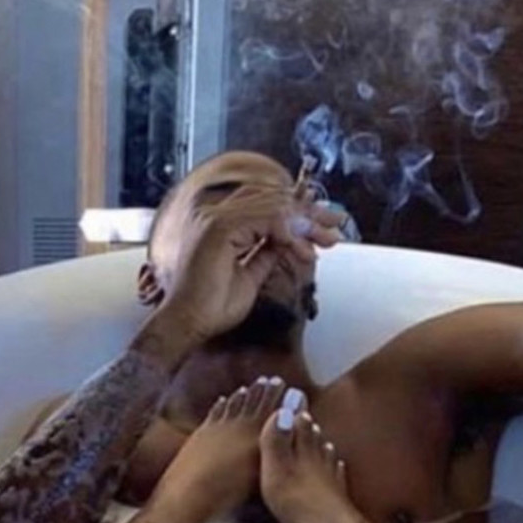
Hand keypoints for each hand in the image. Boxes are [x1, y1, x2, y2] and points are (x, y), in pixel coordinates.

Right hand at [162, 185, 344, 342]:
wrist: (188, 323)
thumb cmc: (210, 308)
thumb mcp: (249, 276)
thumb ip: (265, 254)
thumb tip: (286, 243)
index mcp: (217, 223)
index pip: (263, 204)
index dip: (296, 212)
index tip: (320, 225)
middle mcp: (214, 214)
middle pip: (271, 198)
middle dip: (307, 212)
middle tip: (334, 225)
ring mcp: (215, 218)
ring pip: (273, 206)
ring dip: (304, 223)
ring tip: (325, 239)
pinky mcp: (219, 227)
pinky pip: (267, 219)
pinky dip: (289, 233)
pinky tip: (303, 249)